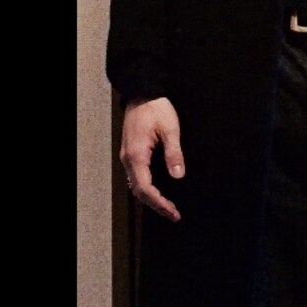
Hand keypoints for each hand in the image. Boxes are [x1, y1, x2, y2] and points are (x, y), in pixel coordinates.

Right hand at [120, 97, 184, 220]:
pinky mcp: (131, 152)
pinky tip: (158, 190)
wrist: (142, 92)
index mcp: (137, 155)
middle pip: (138, 191)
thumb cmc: (156, 108)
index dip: (159, 203)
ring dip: (151, 198)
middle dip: (156, 205)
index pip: (145, 188)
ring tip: (168, 207)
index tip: (173, 211)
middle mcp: (129, 159)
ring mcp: (128, 156)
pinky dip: (147, 187)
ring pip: (136, 185)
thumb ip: (174, 154)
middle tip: (173, 214)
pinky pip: (136, 176)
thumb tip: (178, 176)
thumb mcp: (170, 130)